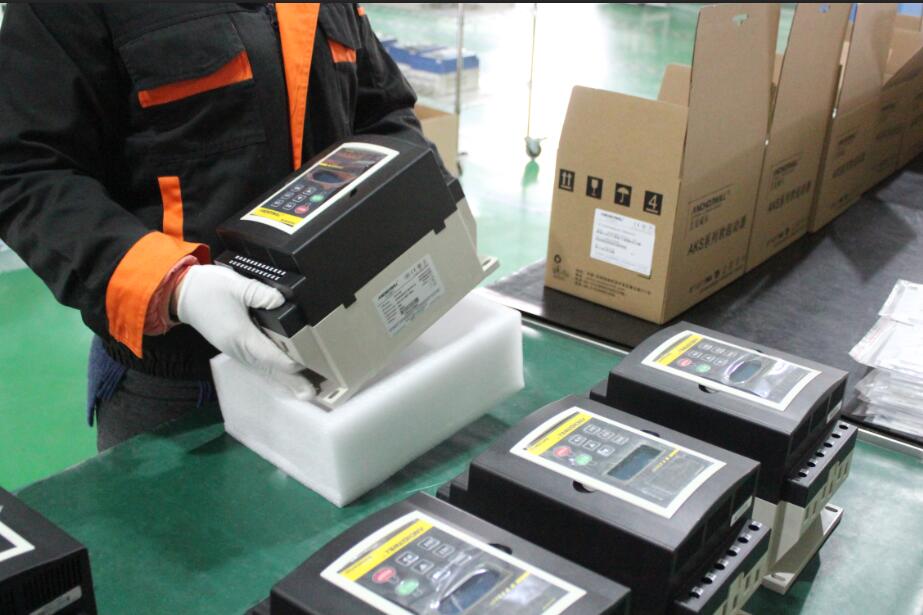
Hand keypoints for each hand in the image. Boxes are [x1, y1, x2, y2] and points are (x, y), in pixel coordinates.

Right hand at [175, 264, 314, 399]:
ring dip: (283, 380)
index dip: (290, 362)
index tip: (308, 365)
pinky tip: (282, 378)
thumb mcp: (236, 285)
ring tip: (302, 391)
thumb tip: (281, 301)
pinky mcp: (235, 348)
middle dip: (290, 381)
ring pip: (263, 370)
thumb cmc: (209, 289)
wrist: (183, 294)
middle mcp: (239, 350)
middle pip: (269, 369)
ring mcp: (236, 351)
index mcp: (241, 336)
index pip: (271, 355)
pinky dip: (271, 373)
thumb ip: (261, 294)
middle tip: (310, 393)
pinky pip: (257, 365)